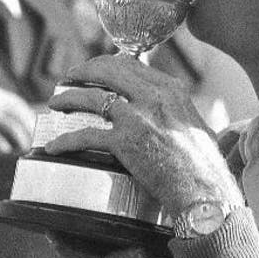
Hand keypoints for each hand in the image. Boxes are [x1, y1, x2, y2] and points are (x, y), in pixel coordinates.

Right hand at [0, 85, 35, 151]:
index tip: (35, 129)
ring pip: (13, 130)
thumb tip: (14, 112)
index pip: (21, 107)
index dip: (30, 119)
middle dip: (29, 133)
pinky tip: (7, 153)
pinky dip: (4, 147)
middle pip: (21, 119)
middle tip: (33, 143)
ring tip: (24, 151)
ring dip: (21, 142)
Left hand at [45, 55, 242, 212]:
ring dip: (67, 98)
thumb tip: (169, 110)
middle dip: (82, 71)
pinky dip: (65, 140)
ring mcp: (137, 117)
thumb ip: (177, 111)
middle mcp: (153, 96)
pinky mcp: (124, 142)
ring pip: (91, 97)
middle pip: (107, 71)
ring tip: (54, 102)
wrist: (205, 193)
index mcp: (171, 89)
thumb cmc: (205, 167)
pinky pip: (85, 135)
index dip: (106, 65)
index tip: (94, 70)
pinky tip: (53, 146)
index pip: (131, 64)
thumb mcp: (196, 125)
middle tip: (68, 78)